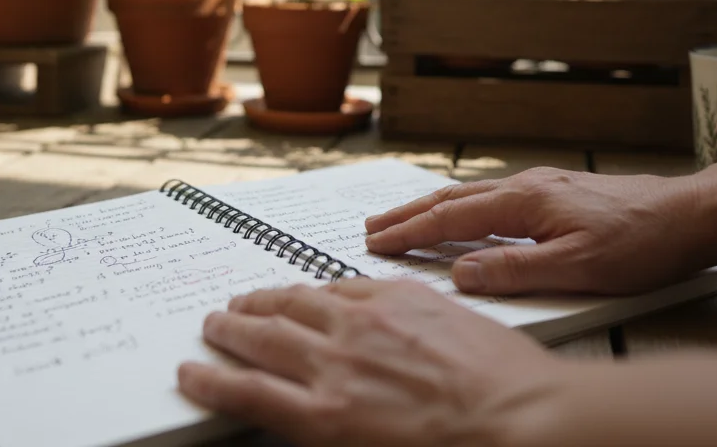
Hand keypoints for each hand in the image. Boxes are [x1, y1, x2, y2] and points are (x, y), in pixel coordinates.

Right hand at [177, 279, 564, 446]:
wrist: (525, 421)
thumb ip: (326, 432)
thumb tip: (302, 418)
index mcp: (325, 418)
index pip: (244, 392)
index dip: (210, 379)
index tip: (191, 370)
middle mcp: (335, 365)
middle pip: (260, 340)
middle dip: (228, 332)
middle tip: (212, 324)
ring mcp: (367, 325)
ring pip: (295, 303)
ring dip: (263, 302)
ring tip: (247, 301)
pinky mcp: (401, 297)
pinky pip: (344, 285)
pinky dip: (319, 288)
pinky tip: (314, 289)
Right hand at [363, 167, 704, 295]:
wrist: (691, 215)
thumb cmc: (641, 243)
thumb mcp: (578, 269)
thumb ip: (515, 271)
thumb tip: (461, 274)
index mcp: (525, 202)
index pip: (451, 218)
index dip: (410, 232)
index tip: (376, 243)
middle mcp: (527, 185)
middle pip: (452, 198)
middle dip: (408, 213)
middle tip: (372, 226)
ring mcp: (542, 185)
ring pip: (472, 194)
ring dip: (432, 207)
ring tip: (405, 218)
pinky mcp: (557, 191)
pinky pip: (493, 195)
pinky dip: (462, 205)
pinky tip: (465, 213)